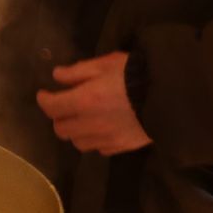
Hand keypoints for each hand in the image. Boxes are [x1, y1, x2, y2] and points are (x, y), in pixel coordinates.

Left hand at [35, 51, 150, 155]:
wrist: (169, 96)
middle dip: (59, 118)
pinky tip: (102, 129)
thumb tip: (57, 76)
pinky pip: (99, 149)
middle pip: (61, 130)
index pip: (52, 107)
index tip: (43, 94)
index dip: (44, 100)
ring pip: (78, 143)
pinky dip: (95, 140)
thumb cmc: (134, 74)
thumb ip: (78, 71)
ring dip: (76, 131)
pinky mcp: (121, 147)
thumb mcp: (105, 64)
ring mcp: (106, 139)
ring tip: (83, 119)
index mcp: (83, 101)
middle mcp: (90, 124)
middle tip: (65, 106)